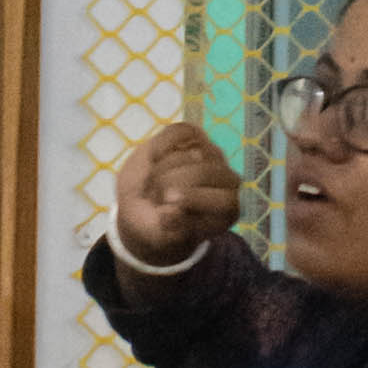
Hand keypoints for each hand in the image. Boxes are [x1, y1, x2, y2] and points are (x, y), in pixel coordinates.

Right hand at [113, 121, 240, 267]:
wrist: (140, 203)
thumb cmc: (155, 224)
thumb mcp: (159, 235)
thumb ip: (170, 227)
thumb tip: (174, 211)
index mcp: (228, 210)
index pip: (226, 202)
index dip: (197, 200)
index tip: (168, 203)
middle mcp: (226, 179)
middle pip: (204, 173)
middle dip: (169, 184)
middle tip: (154, 197)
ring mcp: (212, 154)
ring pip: (187, 153)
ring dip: (159, 171)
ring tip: (153, 186)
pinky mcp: (194, 136)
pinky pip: (178, 132)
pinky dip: (160, 145)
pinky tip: (154, 159)